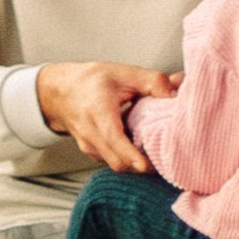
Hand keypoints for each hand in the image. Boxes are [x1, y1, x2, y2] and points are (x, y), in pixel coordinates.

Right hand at [36, 58, 178, 168]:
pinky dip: (126, 157)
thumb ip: (152, 81)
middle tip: (165, 160)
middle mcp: (92, 136)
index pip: (114, 141)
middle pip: (118, 162)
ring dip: (135, 161)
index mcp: (99, 114)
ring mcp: (90, 147)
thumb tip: (178, 91)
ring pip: (116, 163)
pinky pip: (112, 160)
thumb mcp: (123, 73)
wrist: (60, 91)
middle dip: (141, 165)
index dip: (132, 156)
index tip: (147, 166)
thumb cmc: (90, 81)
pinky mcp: (93, 152)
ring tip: (155, 151)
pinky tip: (139, 145)